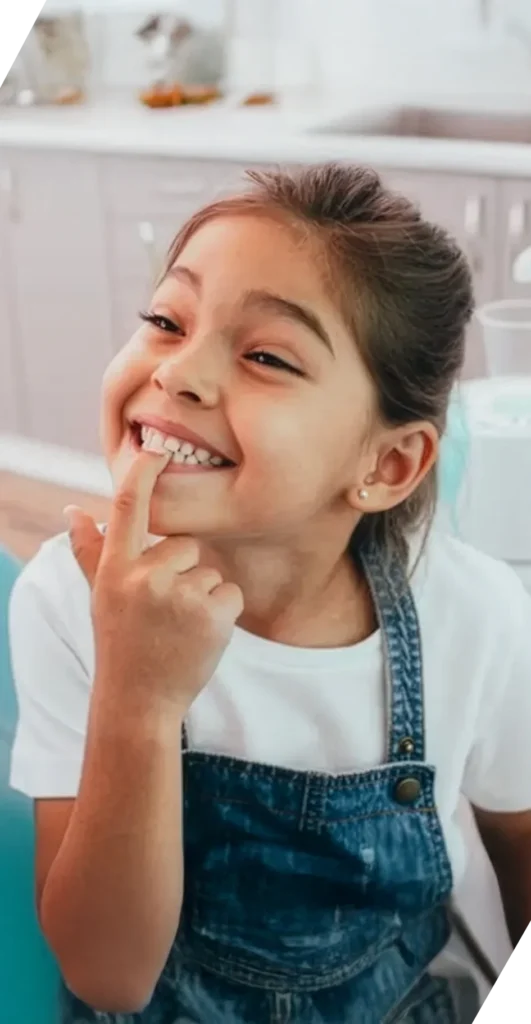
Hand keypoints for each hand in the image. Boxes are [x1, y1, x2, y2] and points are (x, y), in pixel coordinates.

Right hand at [65, 451, 242, 714]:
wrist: (139, 701)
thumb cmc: (120, 642)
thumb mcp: (101, 595)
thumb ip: (90, 551)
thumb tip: (73, 511)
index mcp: (116, 568)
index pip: (127, 507)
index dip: (143, 473)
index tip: (156, 449)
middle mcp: (144, 576)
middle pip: (186, 544)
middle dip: (183, 572)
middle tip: (164, 612)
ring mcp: (179, 595)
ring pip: (210, 571)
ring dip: (202, 596)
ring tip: (178, 628)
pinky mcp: (212, 614)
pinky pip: (231, 592)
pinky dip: (223, 613)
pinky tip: (200, 636)